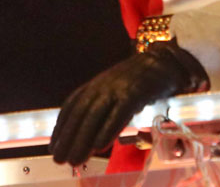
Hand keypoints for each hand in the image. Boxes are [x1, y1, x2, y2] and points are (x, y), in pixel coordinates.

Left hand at [49, 40, 208, 165]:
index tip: (53, 146)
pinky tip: (99, 146)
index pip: (72, 105)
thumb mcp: (116, 90)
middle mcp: (103, 84)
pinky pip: (118, 113)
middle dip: (68, 138)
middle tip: (59, 159)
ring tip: (75, 160)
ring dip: (83, 140)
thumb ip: (103, 108)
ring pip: (95, 116)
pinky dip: (107, 130)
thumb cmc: (141, 80)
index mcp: (96, 84)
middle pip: (80, 113)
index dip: (61, 127)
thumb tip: (91, 136)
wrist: (165, 60)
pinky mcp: (135, 92)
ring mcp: (118, 87)